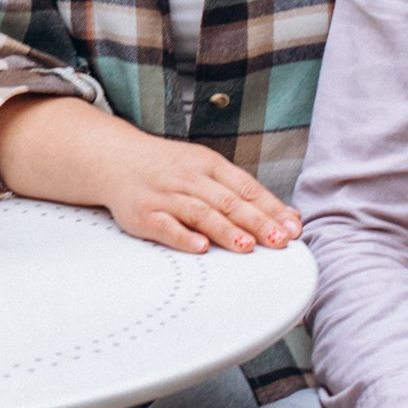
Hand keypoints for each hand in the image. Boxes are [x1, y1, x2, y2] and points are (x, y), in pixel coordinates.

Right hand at [92, 130, 300, 254]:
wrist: (116, 158)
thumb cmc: (169, 168)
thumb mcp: (207, 168)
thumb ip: (243, 191)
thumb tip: (288, 215)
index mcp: (208, 164)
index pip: (245, 187)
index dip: (270, 208)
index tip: (292, 228)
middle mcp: (189, 178)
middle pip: (227, 202)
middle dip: (256, 222)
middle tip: (279, 240)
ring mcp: (165, 196)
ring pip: (200, 213)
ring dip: (225, 231)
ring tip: (247, 246)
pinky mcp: (144, 214)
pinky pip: (165, 226)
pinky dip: (183, 237)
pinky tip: (200, 248)